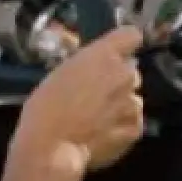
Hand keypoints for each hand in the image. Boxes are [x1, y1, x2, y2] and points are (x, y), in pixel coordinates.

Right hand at [10, 25, 144, 175]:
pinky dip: (120, 126)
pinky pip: (131, 121)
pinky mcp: (135, 128)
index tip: (116, 52)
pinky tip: (100, 133)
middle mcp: (124, 75)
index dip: (124, 44)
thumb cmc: (46, 105)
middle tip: (95, 94)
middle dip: (116, 80)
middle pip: (129, 71)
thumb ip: (85, 67)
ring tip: (95, 118)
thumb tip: (94, 68)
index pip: (131, 35)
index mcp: (103, 55)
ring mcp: (133, 102)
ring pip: (130, 97)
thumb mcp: (59, 73)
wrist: (52, 145)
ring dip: (118, 104)